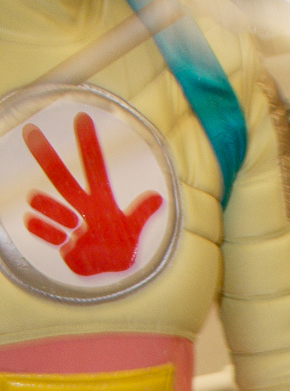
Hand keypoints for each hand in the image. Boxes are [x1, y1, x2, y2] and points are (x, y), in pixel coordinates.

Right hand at [24, 113, 160, 276]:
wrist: (106, 272)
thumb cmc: (119, 247)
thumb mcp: (133, 232)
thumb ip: (141, 215)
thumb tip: (158, 198)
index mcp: (100, 202)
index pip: (94, 169)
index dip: (89, 146)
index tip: (82, 118)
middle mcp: (80, 208)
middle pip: (61, 178)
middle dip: (47, 157)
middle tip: (30, 131)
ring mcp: (66, 222)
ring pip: (46, 204)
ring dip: (54, 211)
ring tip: (73, 224)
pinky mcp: (58, 240)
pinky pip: (41, 229)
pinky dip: (45, 229)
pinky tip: (59, 238)